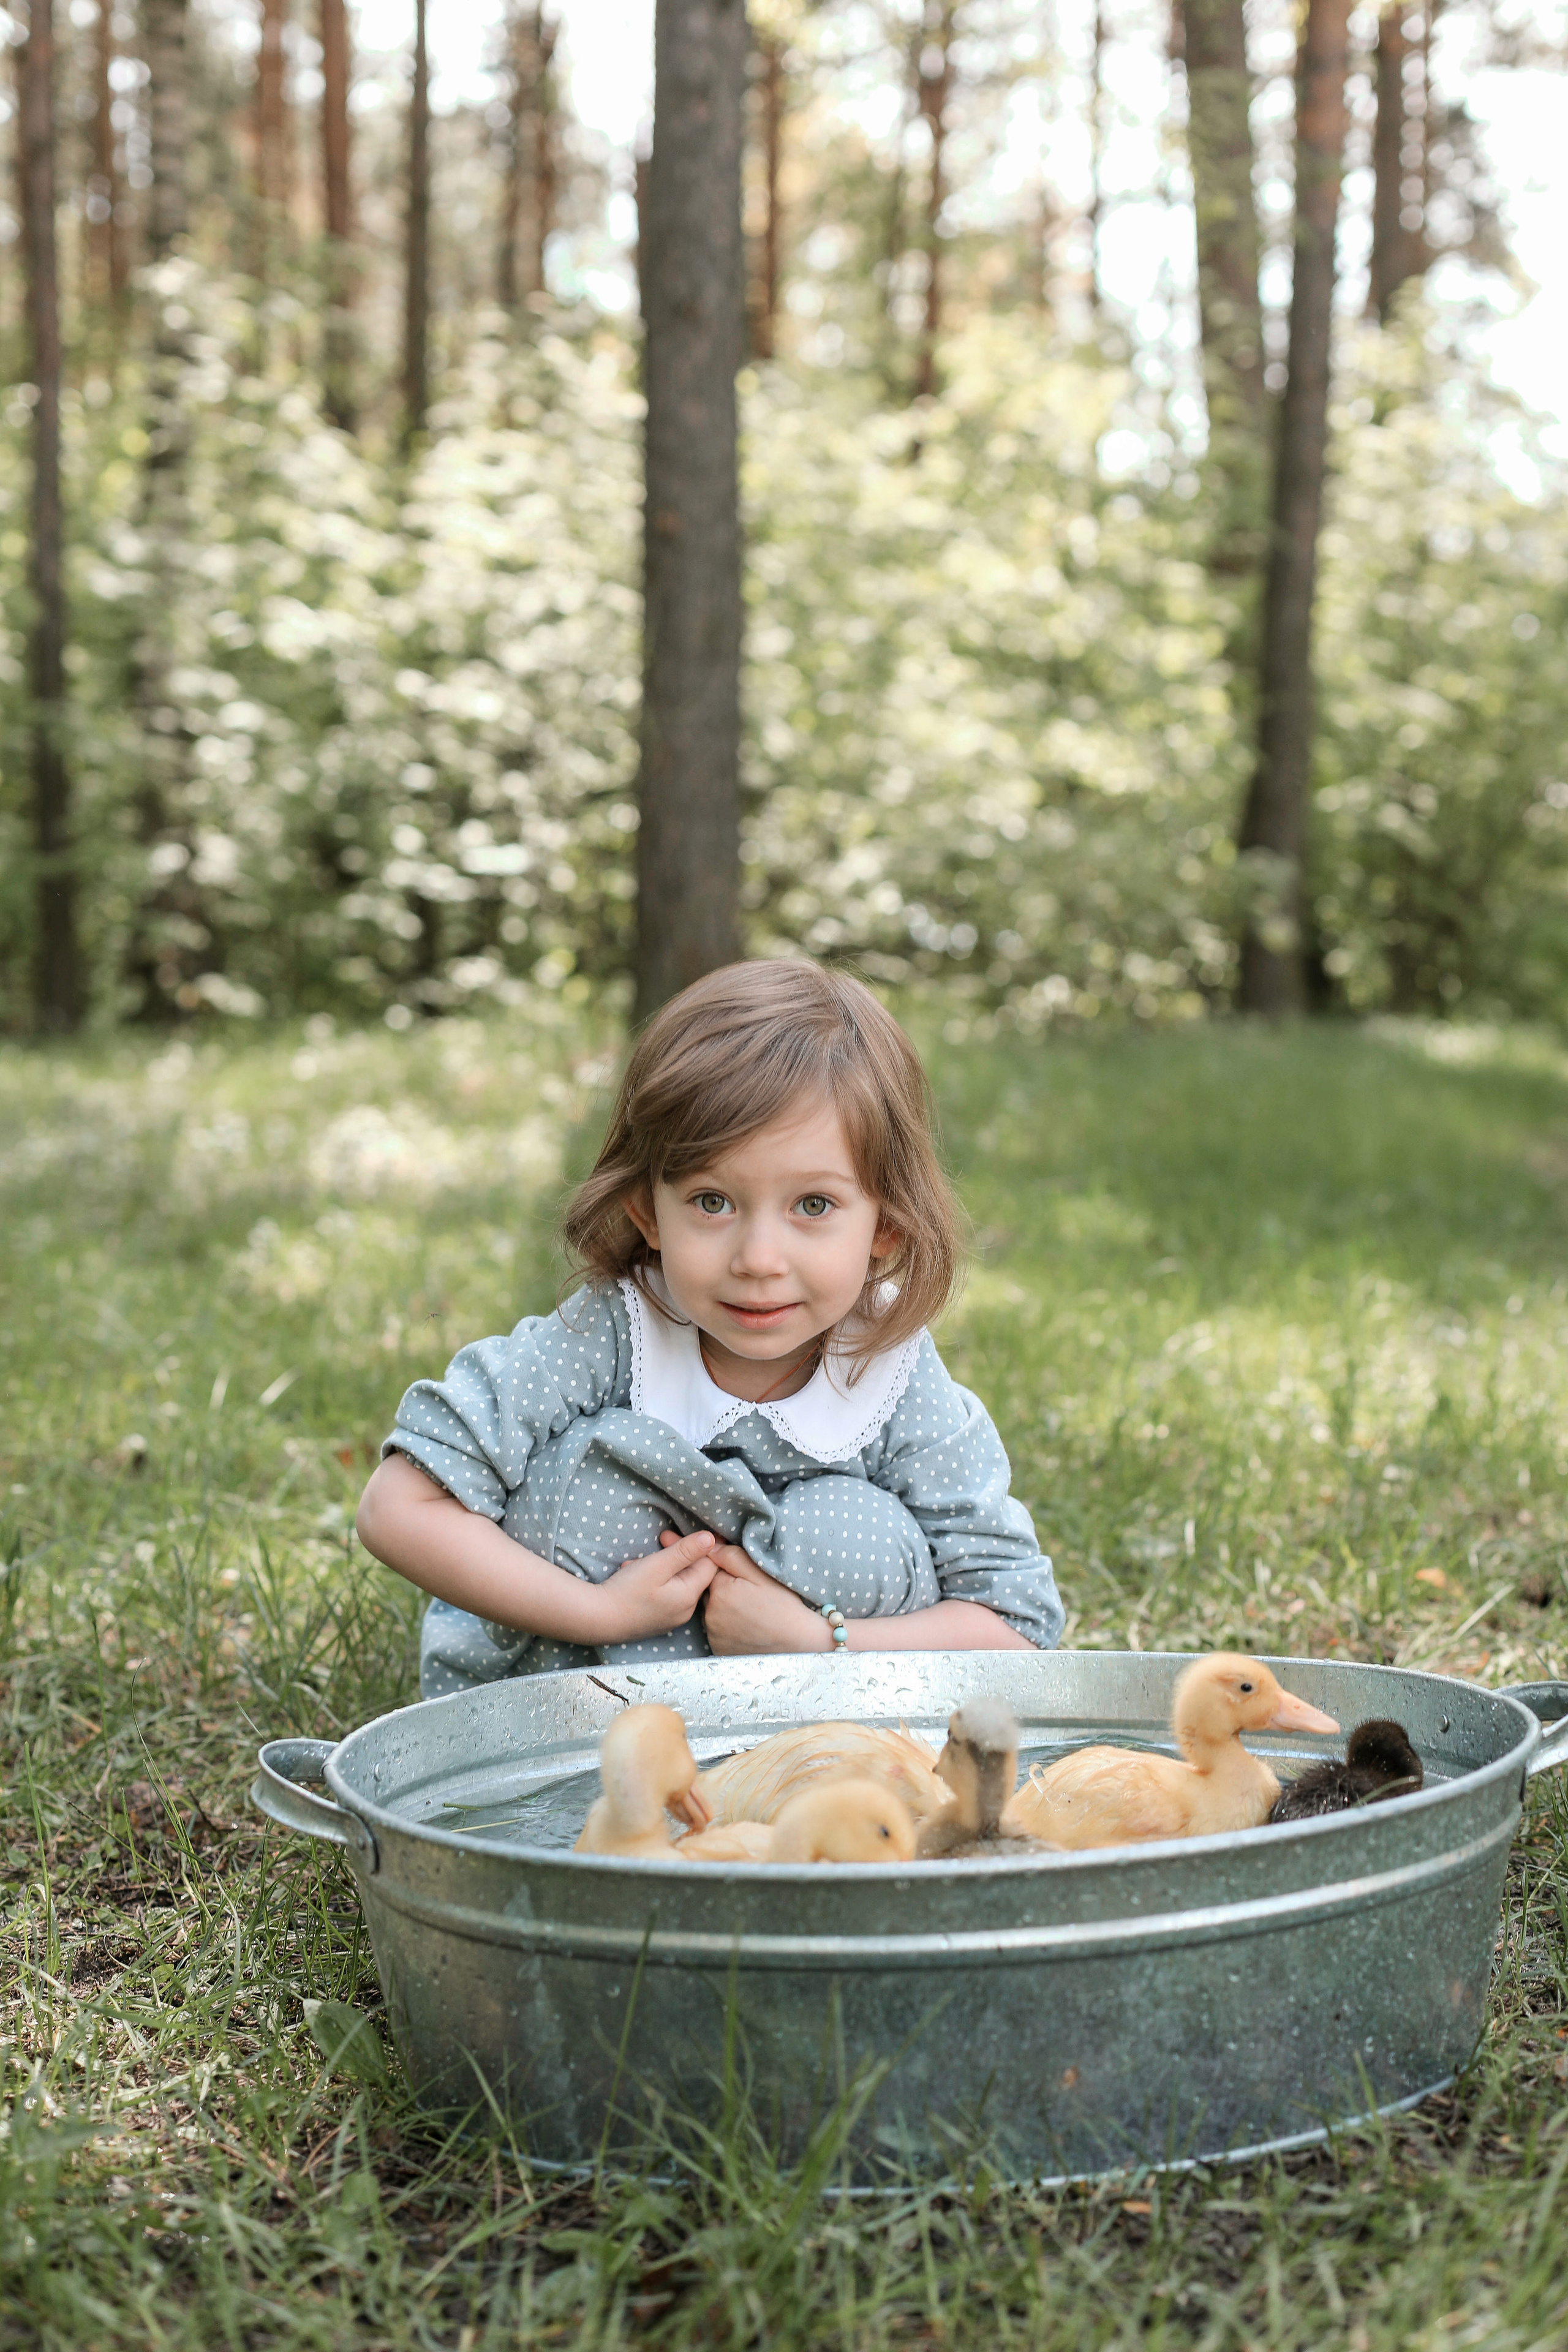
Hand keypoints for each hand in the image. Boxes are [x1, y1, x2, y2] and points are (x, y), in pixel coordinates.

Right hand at [593, 1529, 718, 1643]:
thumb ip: (686, 1551)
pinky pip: (664, 1593)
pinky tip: (634, 1574)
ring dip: (661, 1565)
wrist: (596, 1620)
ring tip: (638, 1562)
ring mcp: (671, 1618)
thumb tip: (711, 1538)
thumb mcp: (658, 1565)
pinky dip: (653, 1580)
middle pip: (692, 1573)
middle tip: (660, 1539)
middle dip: (677, 1554)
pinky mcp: (657, 1620)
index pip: (710, 1565)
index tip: (677, 1534)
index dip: (699, 1545)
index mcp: (689, 1596)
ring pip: (676, 1582)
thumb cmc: (627, 1591)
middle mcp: (685, 1610)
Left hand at [665, 1533, 829, 1657]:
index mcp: (720, 1590)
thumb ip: (732, 1556)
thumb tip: (710, 1547)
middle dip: (726, 1590)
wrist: (797, 1642)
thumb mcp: (761, 1573)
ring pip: (713, 1610)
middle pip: (711, 1591)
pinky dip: (727, 1627)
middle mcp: (710, 1613)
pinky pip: (717, 1630)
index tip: (749, 1581)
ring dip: (725, 1608)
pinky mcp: (717, 1649)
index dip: (732, 1572)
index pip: (714, 1570)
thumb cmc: (783, 1605)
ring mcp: (713, 1634)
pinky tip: (746, 1627)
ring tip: (750, 1612)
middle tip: (752, 1597)